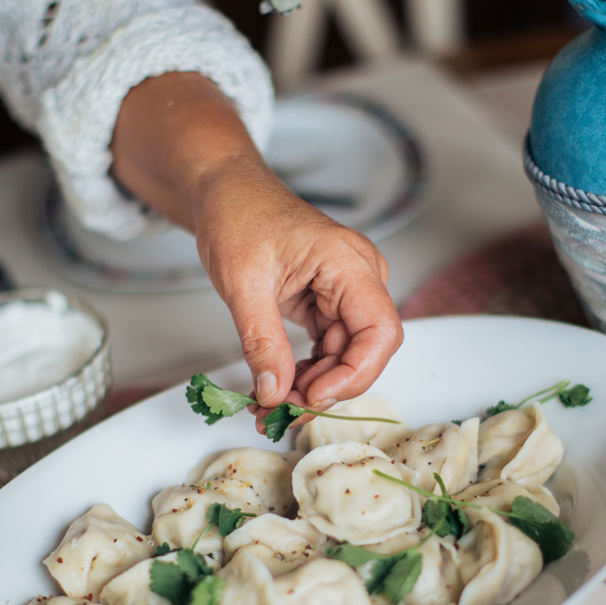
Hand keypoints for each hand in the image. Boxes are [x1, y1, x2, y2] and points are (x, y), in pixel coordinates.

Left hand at [190, 156, 401, 431]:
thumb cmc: (238, 214)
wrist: (225, 192)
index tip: (312, 397)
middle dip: (327, 389)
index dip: (354, 374)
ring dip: (310, 388)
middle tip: (282, 412)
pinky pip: (326, 349)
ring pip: (344, 357)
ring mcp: (344, 293)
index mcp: (348, 262)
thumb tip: (274, 392)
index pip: (380, 331)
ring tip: (270, 407)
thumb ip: (261, 341)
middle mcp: (358, 278)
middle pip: (365, 351)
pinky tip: (277, 389)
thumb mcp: (242, 282)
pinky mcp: (327, 304)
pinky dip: (303, 373)